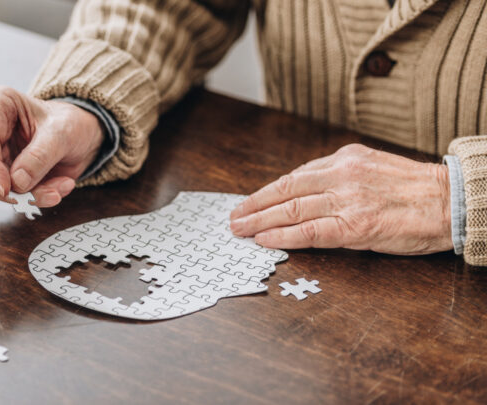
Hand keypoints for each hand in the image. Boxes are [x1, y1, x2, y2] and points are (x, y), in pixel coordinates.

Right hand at [0, 86, 104, 206]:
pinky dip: (33, 197)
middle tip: (27, 198)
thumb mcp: (62, 134)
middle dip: (0, 187)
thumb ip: (40, 156)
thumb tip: (17, 181)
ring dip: (24, 195)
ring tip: (55, 192)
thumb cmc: (69, 123)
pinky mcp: (2, 171)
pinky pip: (9, 193)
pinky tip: (56, 189)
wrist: (81, 136)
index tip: (6, 188)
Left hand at [230, 144, 452, 254]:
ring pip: (291, 210)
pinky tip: (265, 240)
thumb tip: (304, 190)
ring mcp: (347, 200)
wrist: (451, 201)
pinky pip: (310, 232)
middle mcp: (341, 175)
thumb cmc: (414, 189)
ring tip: (240, 230)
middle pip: (285, 191)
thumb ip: (339, 175)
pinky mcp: (355, 226)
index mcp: (344, 159)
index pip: (294, 176)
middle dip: (253, 205)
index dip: (266, 192)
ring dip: (259, 221)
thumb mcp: (372, 167)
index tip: (249, 201)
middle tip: (233, 217)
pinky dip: (283, 236)